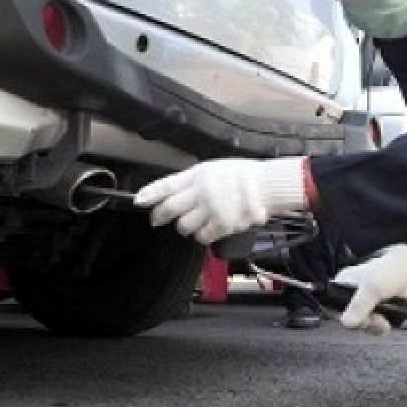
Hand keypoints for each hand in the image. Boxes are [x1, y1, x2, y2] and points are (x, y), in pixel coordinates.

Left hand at [133, 157, 307, 243]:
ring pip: (183, 226)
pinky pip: (201, 236)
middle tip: (157, 219)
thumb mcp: (213, 169)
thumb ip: (192, 181)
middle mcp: (201, 191)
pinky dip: (202, 235)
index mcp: (198, 174)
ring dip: (185, 226)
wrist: (268, 185)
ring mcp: (211, 209)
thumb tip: (171, 193)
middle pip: (169, 208)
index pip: (167, 184)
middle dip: (160, 215)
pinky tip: (209, 228)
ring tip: (195, 220)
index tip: (138, 200)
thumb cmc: (243, 175)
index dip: (150, 193)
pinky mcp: (221, 225)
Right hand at [333, 244, 406, 334]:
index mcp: (342, 284)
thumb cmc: (389, 271)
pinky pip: (370, 326)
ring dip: (373, 326)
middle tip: (375, 317)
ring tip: (383, 320)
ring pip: (360, 324)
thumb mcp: (373, 288)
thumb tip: (347, 323)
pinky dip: (378, 328)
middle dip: (363, 322)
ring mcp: (362, 303)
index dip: (343, 317)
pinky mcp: (373, 310)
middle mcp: (349, 294)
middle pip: (348, 319)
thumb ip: (359, 305)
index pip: (332, 306)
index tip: (357, 319)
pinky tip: (385, 322)